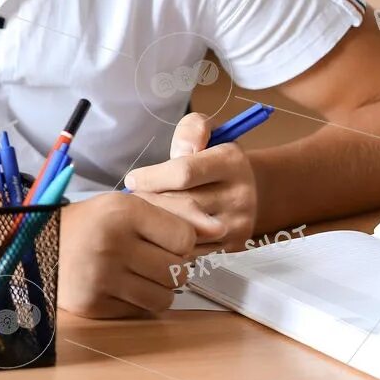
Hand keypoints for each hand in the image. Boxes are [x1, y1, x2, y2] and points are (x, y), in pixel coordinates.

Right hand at [56, 192, 218, 316]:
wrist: (37, 244)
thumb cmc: (92, 223)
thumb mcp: (130, 205)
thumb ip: (179, 213)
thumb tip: (220, 230)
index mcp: (122, 211)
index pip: (185, 239)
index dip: (180, 241)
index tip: (161, 238)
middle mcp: (111, 244)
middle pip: (179, 271)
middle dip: (171, 267)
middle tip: (147, 257)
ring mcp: (100, 278)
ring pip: (165, 298)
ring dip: (157, 288)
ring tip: (135, 273)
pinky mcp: (92, 305)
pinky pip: (140, 312)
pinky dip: (136, 302)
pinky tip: (117, 286)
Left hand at [123, 112, 257, 253]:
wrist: (248, 188)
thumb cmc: (214, 157)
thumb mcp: (207, 131)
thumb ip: (192, 130)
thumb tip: (181, 151)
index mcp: (231, 162)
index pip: (183, 172)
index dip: (151, 177)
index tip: (132, 179)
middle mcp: (239, 195)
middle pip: (180, 203)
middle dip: (149, 201)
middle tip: (131, 200)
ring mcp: (237, 224)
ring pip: (183, 230)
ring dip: (156, 223)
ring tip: (143, 214)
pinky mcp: (232, 247)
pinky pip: (190, 248)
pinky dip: (169, 241)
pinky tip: (159, 229)